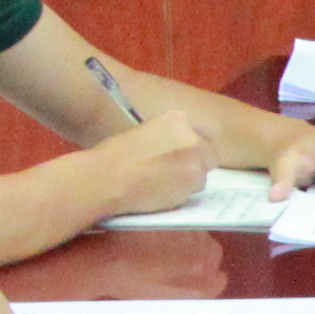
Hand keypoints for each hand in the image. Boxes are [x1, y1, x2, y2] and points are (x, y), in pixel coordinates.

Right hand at [78, 113, 218, 219]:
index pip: (196, 135)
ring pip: (201, 175)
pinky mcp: (192, 186)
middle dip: (193, 163)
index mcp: (179, 119)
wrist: (108, 178)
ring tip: (163, 183)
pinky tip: (161, 193)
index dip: (187, 148)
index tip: (174, 156)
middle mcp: (192, 138)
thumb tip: (176, 150)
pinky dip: (181, 194)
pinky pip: (193, 192)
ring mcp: (195, 163)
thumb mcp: (145, 132)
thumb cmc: (116, 154)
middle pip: (206, 154)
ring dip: (188, 180)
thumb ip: (167, 138)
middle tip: (171, 172)